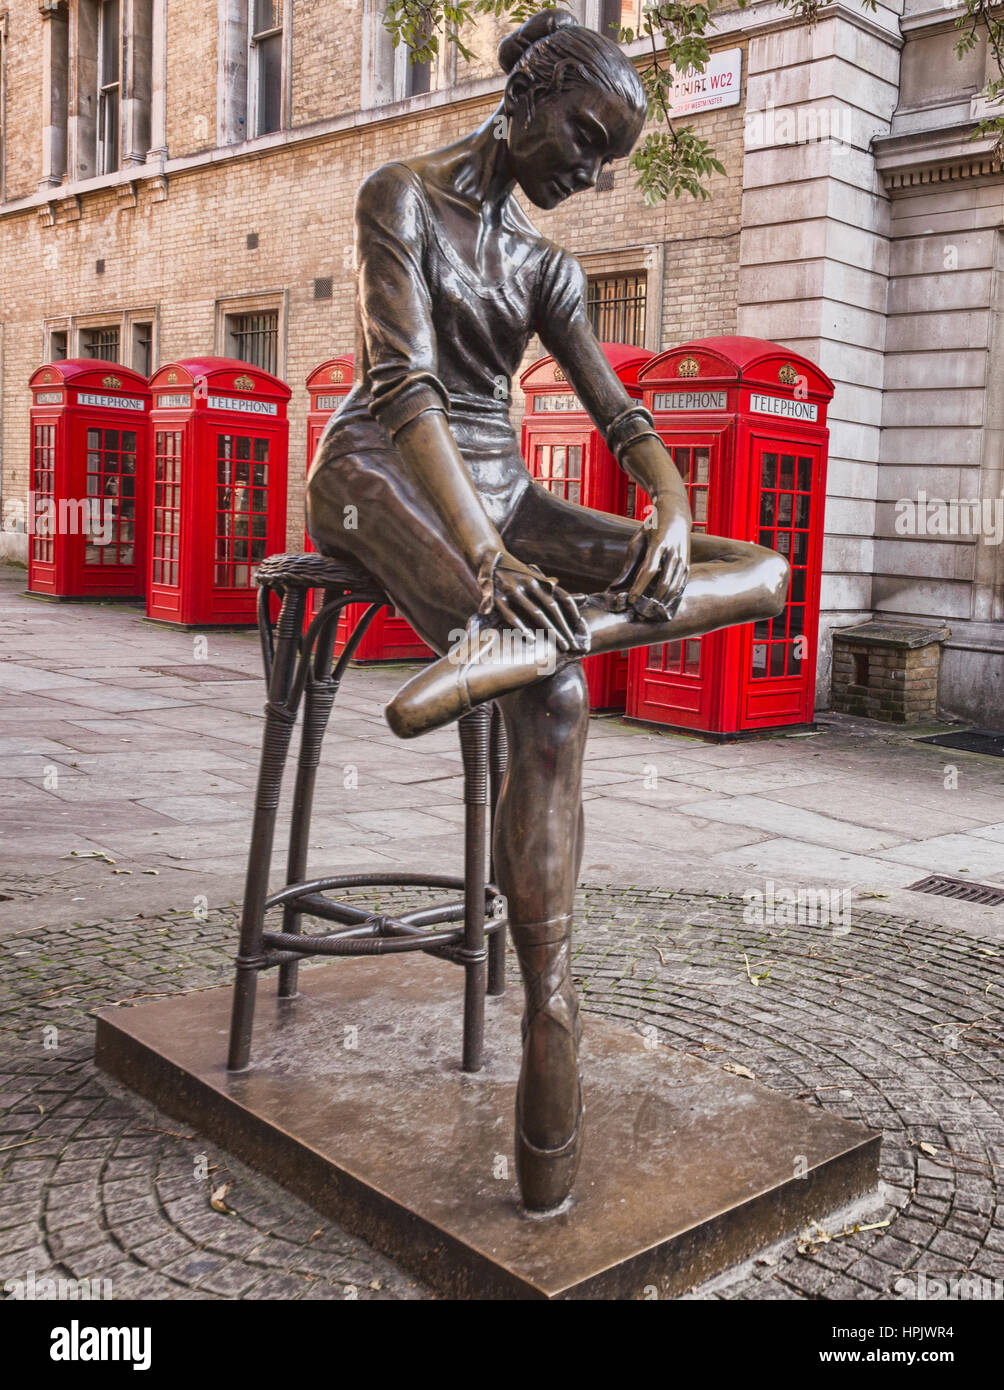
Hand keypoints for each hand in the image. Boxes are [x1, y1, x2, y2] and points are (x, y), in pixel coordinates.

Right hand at [476, 550, 589, 654]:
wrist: (486, 555)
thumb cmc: (511, 570)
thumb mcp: (531, 574)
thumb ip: (549, 586)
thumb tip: (576, 594)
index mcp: (539, 581)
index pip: (563, 597)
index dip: (573, 613)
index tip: (582, 629)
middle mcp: (529, 584)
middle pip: (552, 608)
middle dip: (565, 628)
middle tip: (575, 646)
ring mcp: (513, 590)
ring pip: (537, 613)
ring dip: (550, 631)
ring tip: (562, 646)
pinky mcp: (497, 597)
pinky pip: (511, 615)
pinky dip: (521, 627)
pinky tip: (532, 639)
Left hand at [605, 496, 690, 620]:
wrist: (676, 513)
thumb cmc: (652, 527)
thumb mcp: (637, 540)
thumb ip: (629, 563)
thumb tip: (616, 585)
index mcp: (659, 543)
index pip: (649, 570)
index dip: (640, 586)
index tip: (631, 599)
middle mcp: (673, 551)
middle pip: (664, 581)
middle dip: (653, 598)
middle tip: (643, 610)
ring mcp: (683, 557)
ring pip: (675, 585)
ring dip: (664, 600)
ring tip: (653, 611)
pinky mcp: (688, 562)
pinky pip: (682, 583)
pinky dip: (674, 595)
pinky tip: (666, 604)